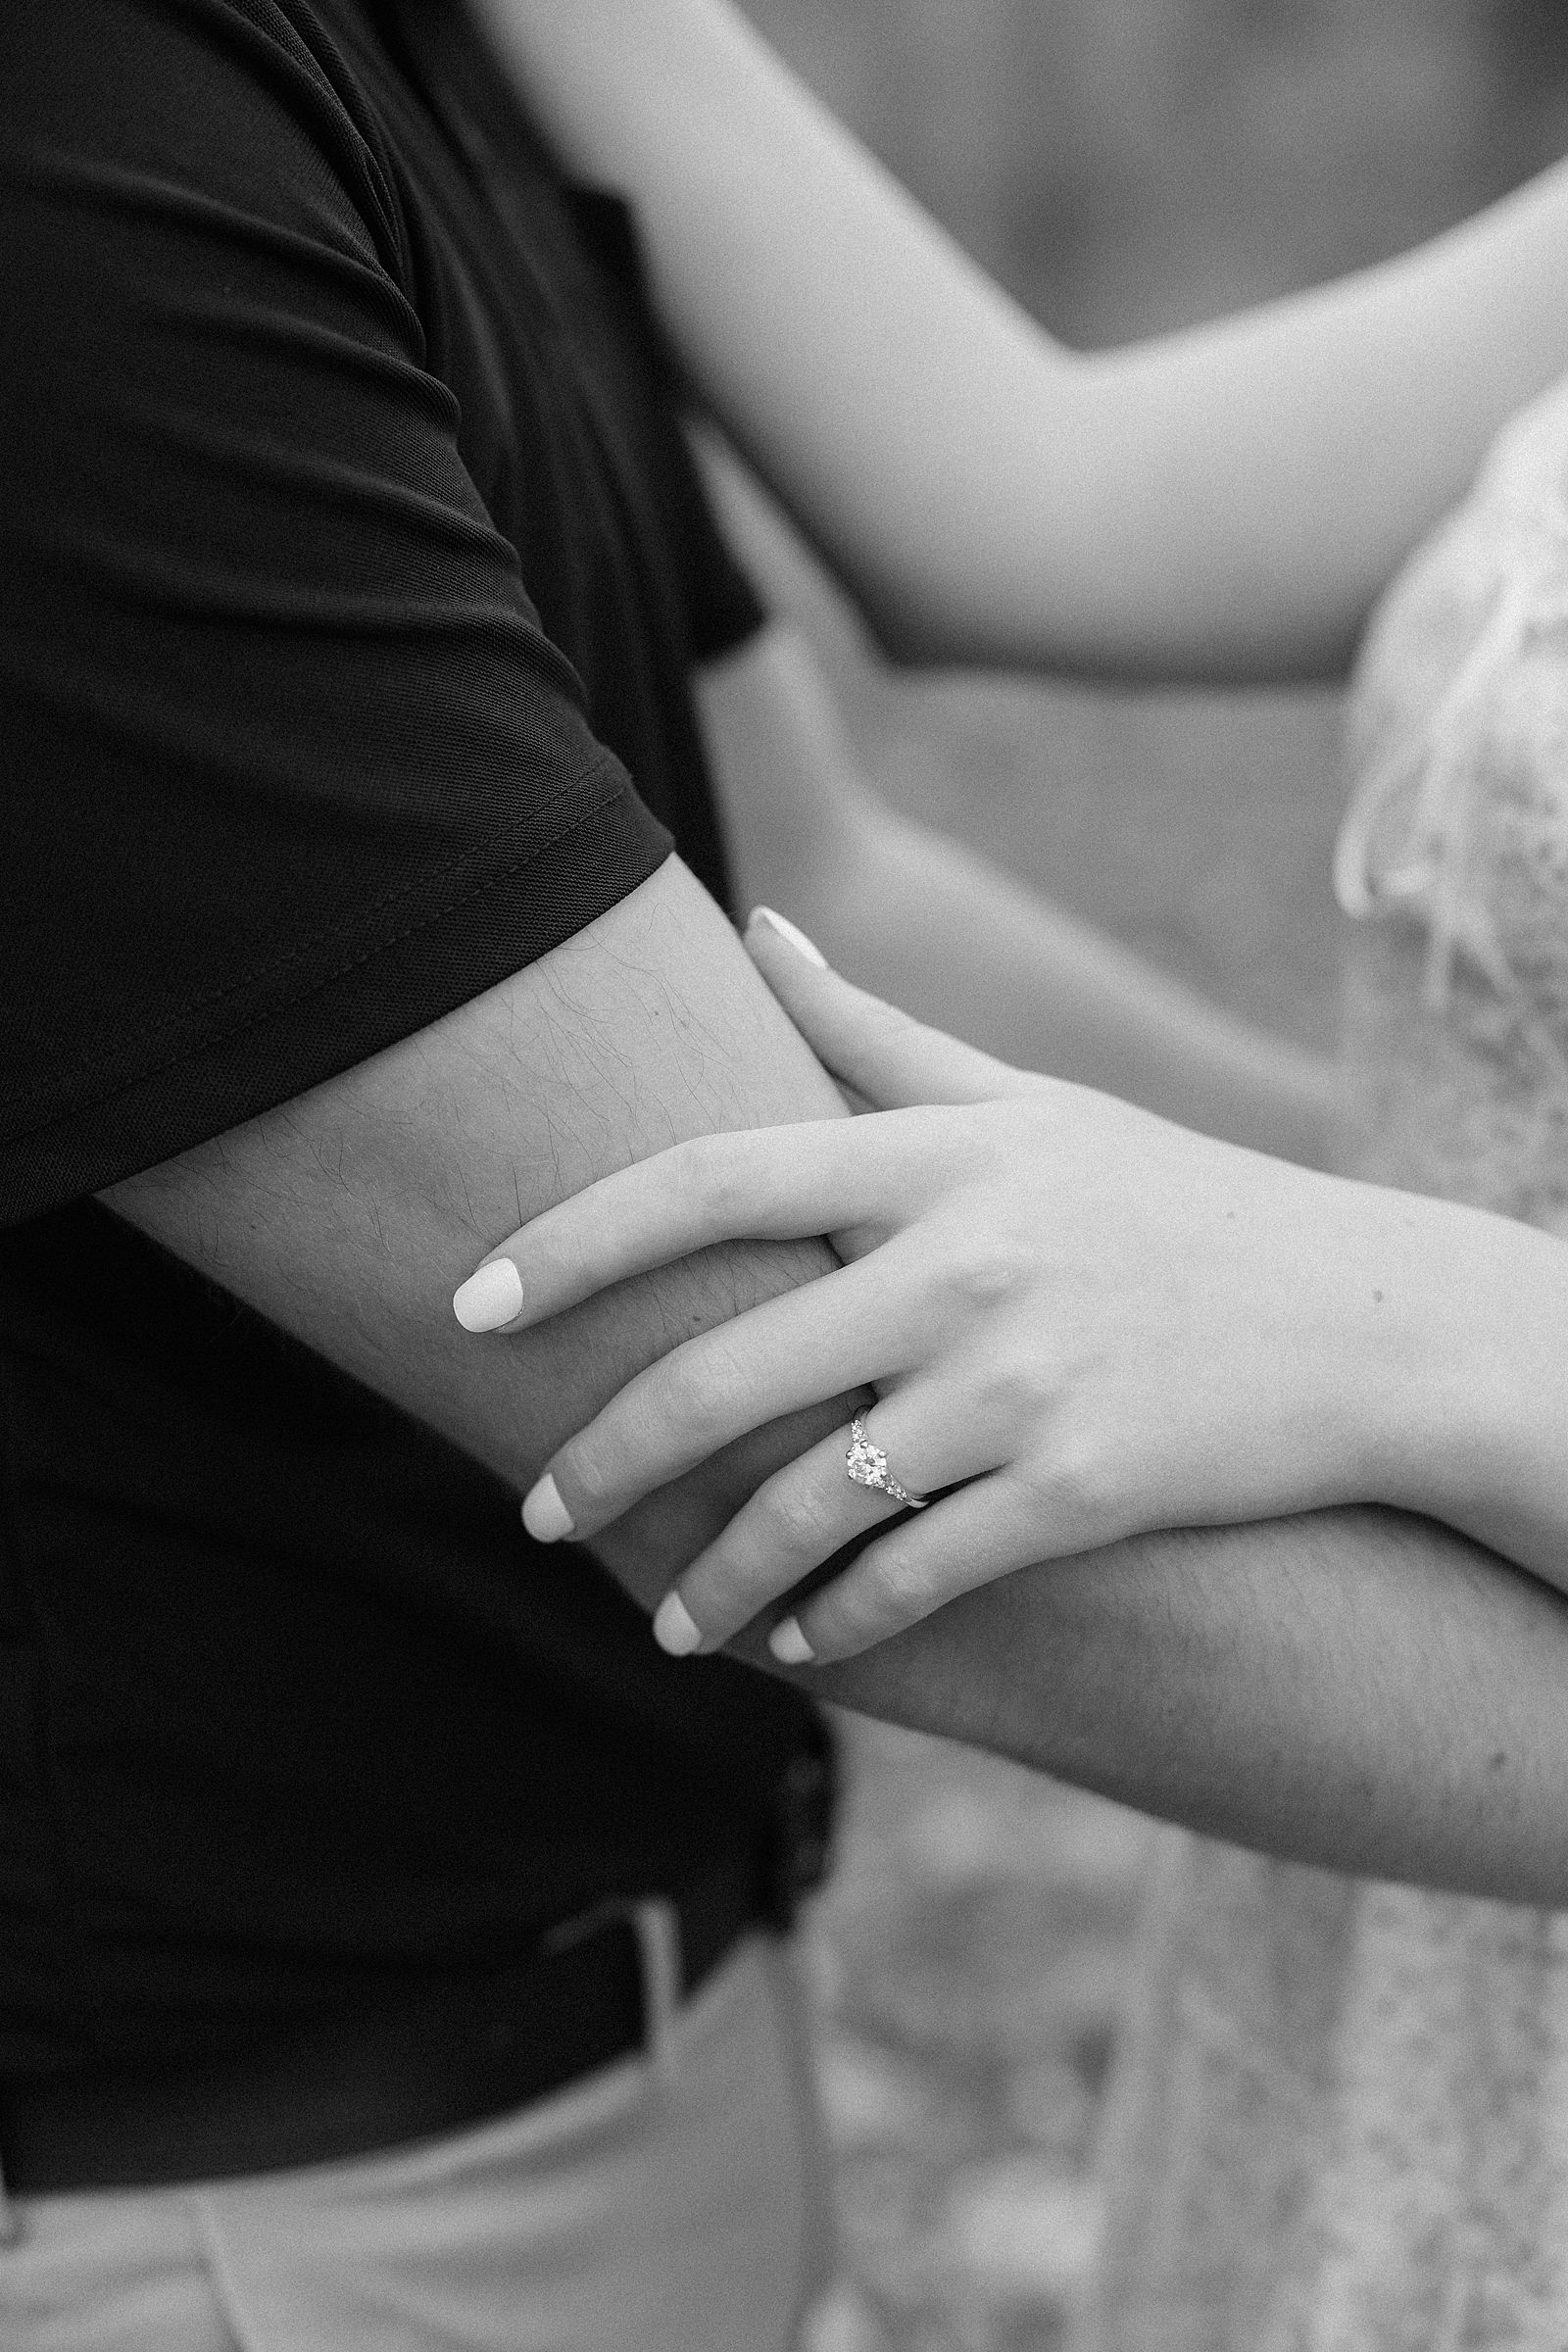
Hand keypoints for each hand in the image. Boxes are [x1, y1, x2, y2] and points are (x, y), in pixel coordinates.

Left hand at [452, 911, 1463, 1663]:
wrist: (1370, 1324)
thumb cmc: (1172, 1203)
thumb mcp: (1030, 1101)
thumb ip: (877, 1034)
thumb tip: (760, 928)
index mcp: (939, 1156)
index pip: (710, 1178)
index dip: (572, 1243)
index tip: (471, 1302)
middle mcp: (965, 1262)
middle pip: (726, 1370)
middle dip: (605, 1458)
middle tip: (539, 1511)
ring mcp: (1023, 1383)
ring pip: (808, 1507)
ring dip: (714, 1580)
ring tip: (667, 1621)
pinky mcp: (1083, 1491)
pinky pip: (914, 1578)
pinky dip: (838, 1622)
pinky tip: (801, 1642)